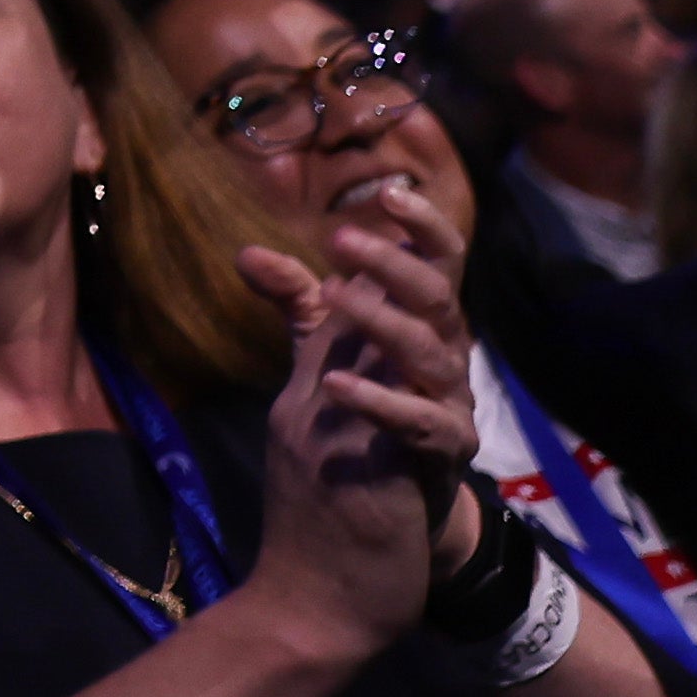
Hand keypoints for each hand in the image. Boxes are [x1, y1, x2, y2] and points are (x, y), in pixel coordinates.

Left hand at [316, 169, 479, 520]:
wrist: (387, 505)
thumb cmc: (365, 409)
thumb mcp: (324, 348)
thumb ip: (297, 302)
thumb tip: (246, 253)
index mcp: (422, 320)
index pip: (437, 262)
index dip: (423, 225)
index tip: (390, 191)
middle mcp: (446, 354)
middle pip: (436, 296)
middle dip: (392, 264)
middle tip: (341, 238)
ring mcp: (450, 401)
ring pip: (430, 351)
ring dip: (382, 320)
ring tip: (333, 295)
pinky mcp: (447, 448)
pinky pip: (420, 420)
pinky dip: (378, 400)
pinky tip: (336, 384)